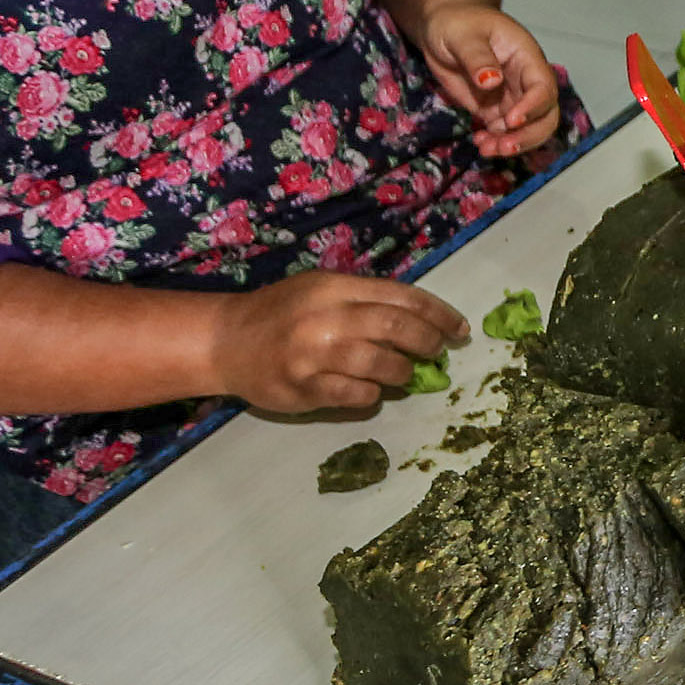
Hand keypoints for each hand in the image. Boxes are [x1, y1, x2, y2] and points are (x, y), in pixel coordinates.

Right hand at [211, 270, 468, 413]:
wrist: (225, 341)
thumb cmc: (282, 313)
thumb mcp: (322, 289)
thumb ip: (366, 300)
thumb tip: (423, 321)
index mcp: (335, 288)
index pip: (402, 297)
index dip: (439, 313)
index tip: (459, 328)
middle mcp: (326, 318)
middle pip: (397, 329)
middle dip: (428, 342)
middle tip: (437, 353)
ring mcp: (313, 355)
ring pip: (381, 365)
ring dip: (402, 372)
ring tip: (404, 374)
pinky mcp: (303, 388)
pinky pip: (355, 396)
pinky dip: (372, 396)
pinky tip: (371, 392)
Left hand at [408, 1, 562, 156]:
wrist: (443, 28)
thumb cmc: (457, 22)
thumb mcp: (463, 35)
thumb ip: (478, 57)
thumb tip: (492, 81)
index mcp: (526, 57)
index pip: (542, 86)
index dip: (533, 106)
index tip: (511, 120)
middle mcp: (526, 80)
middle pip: (545, 114)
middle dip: (529, 135)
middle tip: (503, 146)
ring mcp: (512, 97)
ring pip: (528, 129)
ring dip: (512, 144)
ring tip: (486, 149)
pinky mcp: (496, 110)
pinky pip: (504, 133)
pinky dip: (495, 143)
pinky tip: (479, 141)